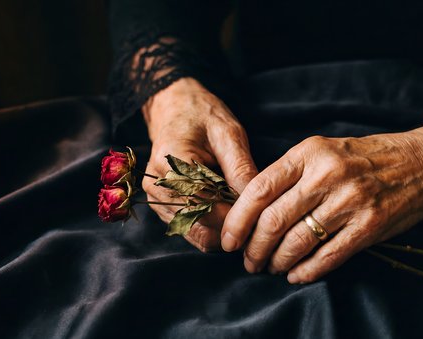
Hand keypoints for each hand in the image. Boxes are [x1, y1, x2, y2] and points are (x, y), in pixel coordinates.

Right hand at [142, 78, 257, 251]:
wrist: (175, 109)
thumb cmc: (203, 116)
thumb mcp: (228, 134)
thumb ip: (240, 169)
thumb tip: (257, 202)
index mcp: (172, 164)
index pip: (209, 206)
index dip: (239, 215)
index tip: (264, 216)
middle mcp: (159, 186)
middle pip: (203, 225)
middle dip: (234, 227)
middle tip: (263, 221)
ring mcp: (158, 199)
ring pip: (198, 234)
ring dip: (224, 231)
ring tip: (248, 218)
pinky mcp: (163, 207)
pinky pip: (192, 230)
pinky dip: (214, 229)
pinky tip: (231, 215)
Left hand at [221, 127, 422, 282]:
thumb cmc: (367, 158)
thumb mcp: (325, 150)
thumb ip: (291, 174)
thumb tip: (251, 208)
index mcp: (309, 152)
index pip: (259, 189)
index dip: (237, 220)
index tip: (228, 240)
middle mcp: (327, 175)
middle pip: (273, 220)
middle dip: (254, 248)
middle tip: (248, 261)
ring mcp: (350, 201)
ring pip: (297, 242)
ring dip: (277, 262)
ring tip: (270, 268)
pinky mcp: (369, 226)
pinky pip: (328, 256)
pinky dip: (307, 270)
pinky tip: (296, 275)